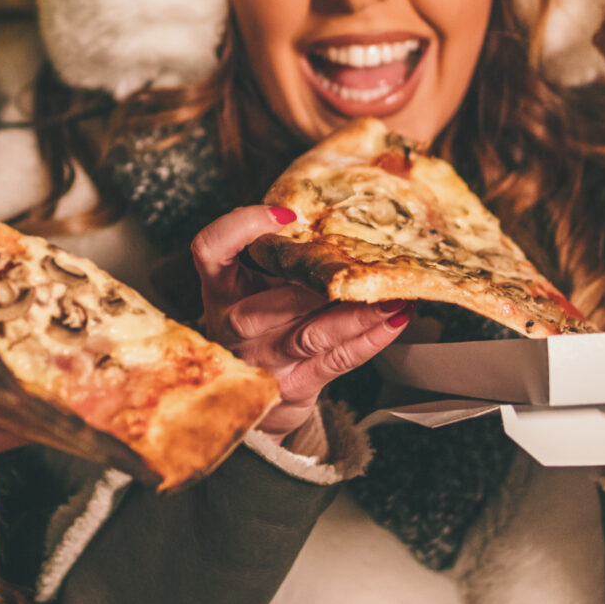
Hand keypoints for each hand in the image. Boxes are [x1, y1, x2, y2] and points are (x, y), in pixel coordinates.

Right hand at [191, 205, 408, 441]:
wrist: (258, 388)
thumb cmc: (263, 318)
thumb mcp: (255, 284)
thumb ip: (281, 256)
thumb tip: (342, 218)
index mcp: (220, 287)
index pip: (208, 249)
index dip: (240, 227)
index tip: (287, 215)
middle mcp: (232, 325)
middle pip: (261, 308)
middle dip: (314, 288)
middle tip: (357, 268)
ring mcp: (263, 360)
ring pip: (311, 336)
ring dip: (356, 315)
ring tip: (393, 296)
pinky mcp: (296, 385)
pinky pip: (337, 360)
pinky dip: (371, 339)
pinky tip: (396, 318)